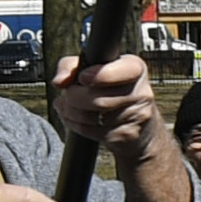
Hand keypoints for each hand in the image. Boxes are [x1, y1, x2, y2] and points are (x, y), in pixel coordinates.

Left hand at [46, 55, 161, 161]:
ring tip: (65, 106)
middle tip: (66, 94)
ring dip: (71, 112)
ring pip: (93, 118)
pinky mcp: (126, 135)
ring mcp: (136, 116)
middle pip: (99, 98)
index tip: (82, 77)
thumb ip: (71, 66)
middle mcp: (141, 92)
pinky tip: (73, 118)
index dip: (99, 75)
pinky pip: (93, 132)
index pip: (122, 71)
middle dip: (73, 97)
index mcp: (135, 68)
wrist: (137, 124)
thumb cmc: (110, 88)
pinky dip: (76, 125)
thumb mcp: (93, 68)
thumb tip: (59, 81)